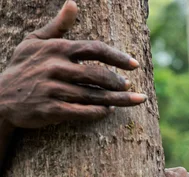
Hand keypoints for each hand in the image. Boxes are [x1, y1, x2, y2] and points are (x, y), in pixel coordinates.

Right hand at [0, 0, 145, 129]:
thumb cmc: (24, 67)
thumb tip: (73, 4)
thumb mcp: (35, 41)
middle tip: (130, 87)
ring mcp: (53, 89)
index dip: (117, 57)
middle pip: (98, 75)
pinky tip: (109, 110)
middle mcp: (56, 68)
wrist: (1, 97)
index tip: (134, 65)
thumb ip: (58, 26)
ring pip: (94, 96)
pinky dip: (98, 112)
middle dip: (118, 83)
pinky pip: (82, 112)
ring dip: (116, 99)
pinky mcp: (51, 109)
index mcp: (56, 49)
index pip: (94, 49)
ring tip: (132, 99)